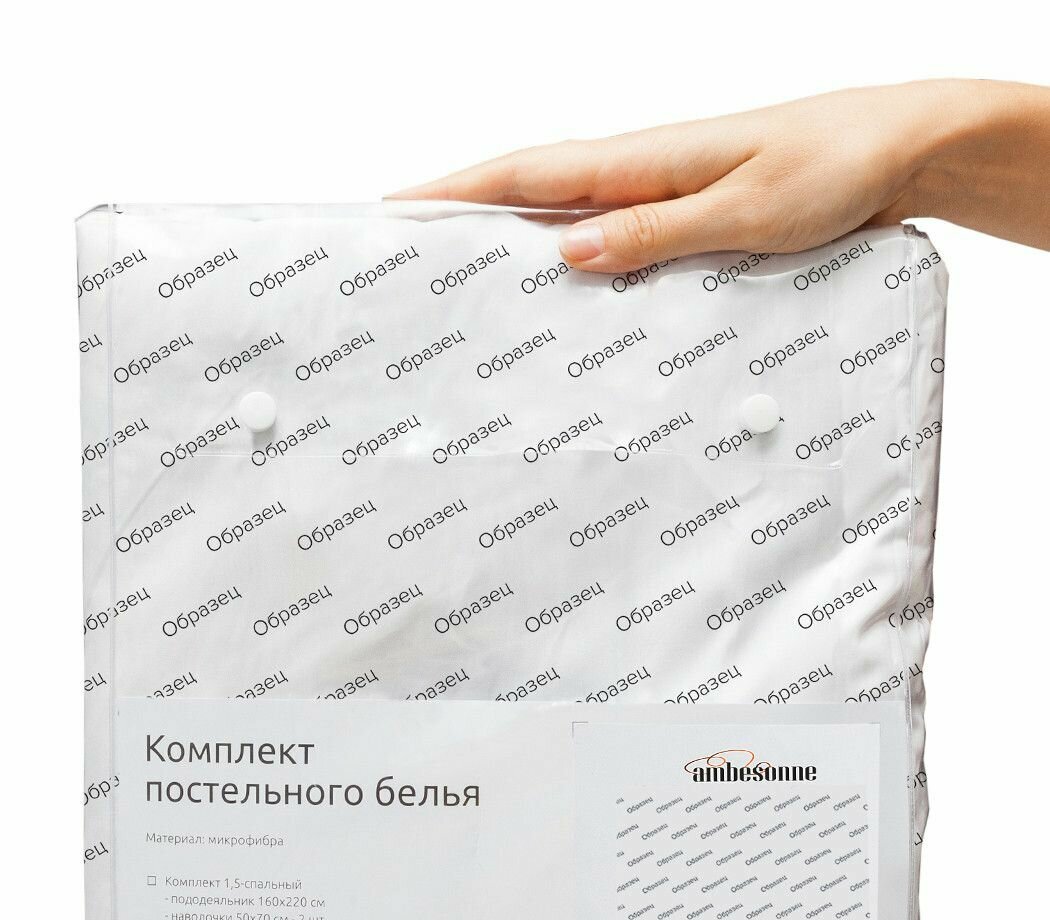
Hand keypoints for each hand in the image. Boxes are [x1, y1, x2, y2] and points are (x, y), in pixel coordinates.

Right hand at [392, 80, 1049, 268]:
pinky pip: (617, 246)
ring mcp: (663, 199)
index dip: (455, 192)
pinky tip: (570, 307)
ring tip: (469, 301)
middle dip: (466, 225)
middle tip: (412, 271)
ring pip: (570, 224)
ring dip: (518, 253)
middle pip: (532, 197)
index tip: (393, 213)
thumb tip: (569, 252)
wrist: (900, 152)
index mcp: (643, 160)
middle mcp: (642, 175)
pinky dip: (581, 268)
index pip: (527, 172)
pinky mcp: (690, 223)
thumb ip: (658, 232)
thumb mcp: (747, 208)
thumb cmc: (834, 166)